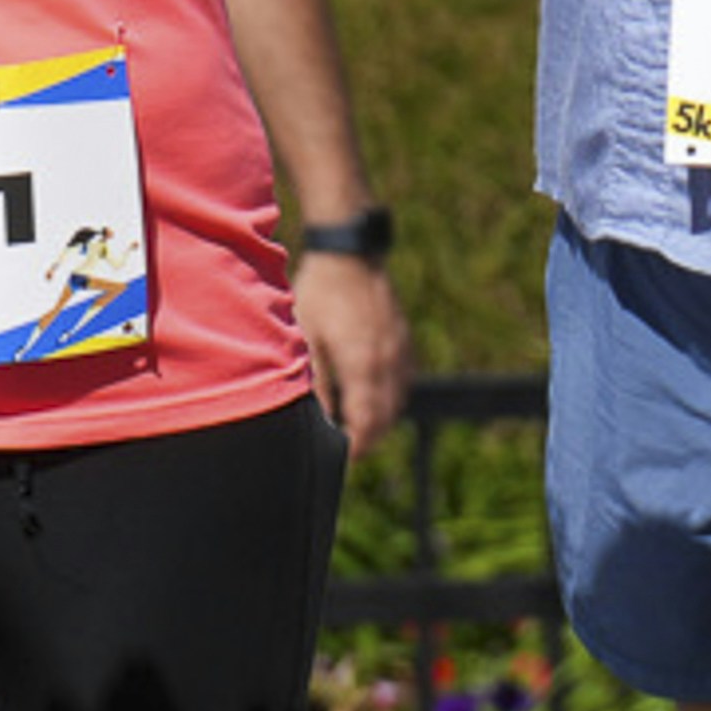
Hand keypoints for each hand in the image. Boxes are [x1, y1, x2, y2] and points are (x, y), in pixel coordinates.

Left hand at [299, 240, 415, 439]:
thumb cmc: (320, 293)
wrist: (349, 253)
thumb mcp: (307, 339)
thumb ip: (316, 383)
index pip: (368, 422)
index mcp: (363, 364)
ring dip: (381, 418)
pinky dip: (391, 395)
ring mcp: (399, 349)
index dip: (357, 446)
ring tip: (357, 425)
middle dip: (369, 438)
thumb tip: (320, 421)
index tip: (343, 457)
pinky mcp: (402, 338)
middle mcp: (387, 361)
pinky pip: (404, 379)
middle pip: (386, 417)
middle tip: (347, 446)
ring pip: (398, 399)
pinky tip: (373, 395)